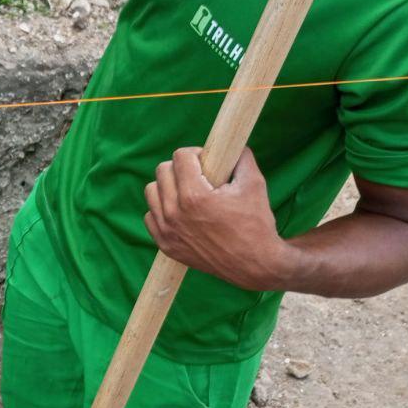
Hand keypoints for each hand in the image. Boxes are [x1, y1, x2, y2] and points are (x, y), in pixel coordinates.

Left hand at [144, 147, 295, 290]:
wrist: (255, 265)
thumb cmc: (257, 224)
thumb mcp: (254, 183)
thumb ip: (241, 157)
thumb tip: (233, 143)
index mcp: (194, 196)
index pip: (180, 157)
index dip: (196, 153)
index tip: (207, 161)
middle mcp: (175, 213)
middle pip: (162, 171)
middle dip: (180, 167)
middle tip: (198, 175)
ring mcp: (168, 231)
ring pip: (152, 192)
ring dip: (168, 187)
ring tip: (187, 191)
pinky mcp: (166, 246)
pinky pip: (150, 216)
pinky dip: (162, 210)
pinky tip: (181, 212)